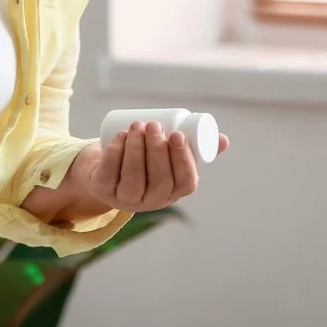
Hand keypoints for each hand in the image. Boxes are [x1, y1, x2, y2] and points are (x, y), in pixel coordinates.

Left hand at [85, 121, 229, 212]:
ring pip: (134, 177)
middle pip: (159, 179)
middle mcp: (151, 201)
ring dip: (136, 148)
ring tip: (138, 125)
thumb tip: (223, 140)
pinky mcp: (102, 190)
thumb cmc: (144, 163)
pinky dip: (115, 152)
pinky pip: (110, 173)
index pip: (185, 183)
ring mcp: (125, 198)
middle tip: (155, 125)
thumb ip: (195, 150)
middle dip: (157, 150)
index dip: (183, 160)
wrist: (103, 171)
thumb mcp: (169, 159)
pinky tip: (120, 136)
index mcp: (173, 193)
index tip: (177, 135)